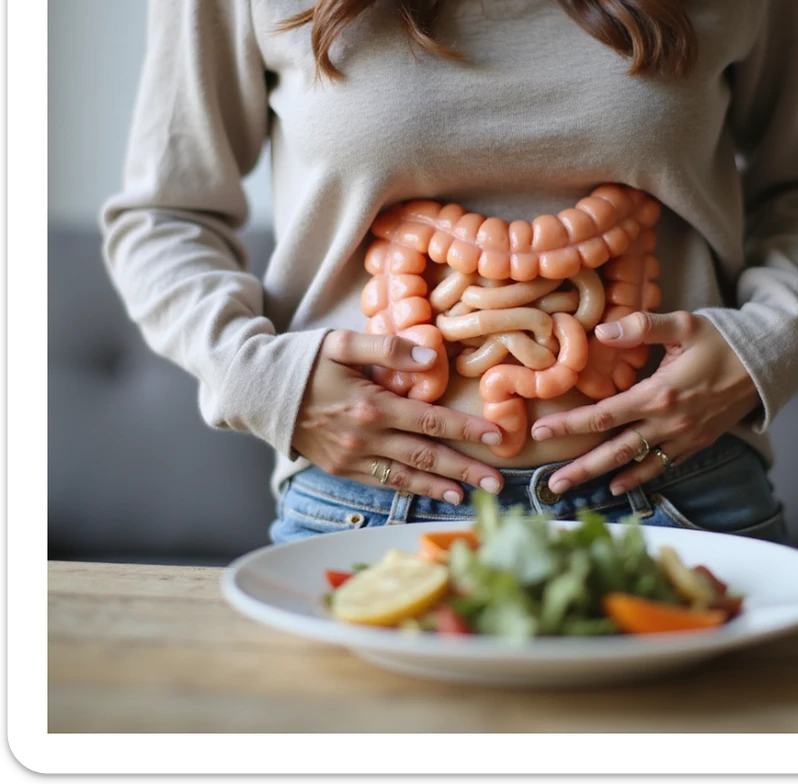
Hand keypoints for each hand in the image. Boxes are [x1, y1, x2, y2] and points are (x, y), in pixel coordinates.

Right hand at [292, 330, 505, 503]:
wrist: (258, 391)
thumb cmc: (305, 361)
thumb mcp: (342, 343)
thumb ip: (388, 349)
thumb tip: (431, 357)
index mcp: (370, 406)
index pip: (429, 421)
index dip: (465, 430)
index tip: (494, 437)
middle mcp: (364, 438)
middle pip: (425, 456)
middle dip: (464, 469)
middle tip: (498, 483)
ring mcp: (351, 458)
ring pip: (405, 477)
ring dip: (441, 487)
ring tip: (471, 496)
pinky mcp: (340, 469)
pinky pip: (382, 483)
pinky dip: (410, 490)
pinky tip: (431, 493)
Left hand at [530, 311, 759, 496]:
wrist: (768, 364)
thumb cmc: (723, 340)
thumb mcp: (684, 325)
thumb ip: (642, 327)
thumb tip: (602, 330)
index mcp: (659, 394)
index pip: (604, 416)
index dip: (570, 425)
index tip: (541, 433)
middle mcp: (669, 422)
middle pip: (614, 450)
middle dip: (580, 468)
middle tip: (550, 485)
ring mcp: (683, 437)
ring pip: (636, 464)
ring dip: (602, 478)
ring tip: (573, 491)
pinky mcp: (696, 443)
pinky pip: (661, 467)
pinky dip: (638, 478)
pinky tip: (617, 486)